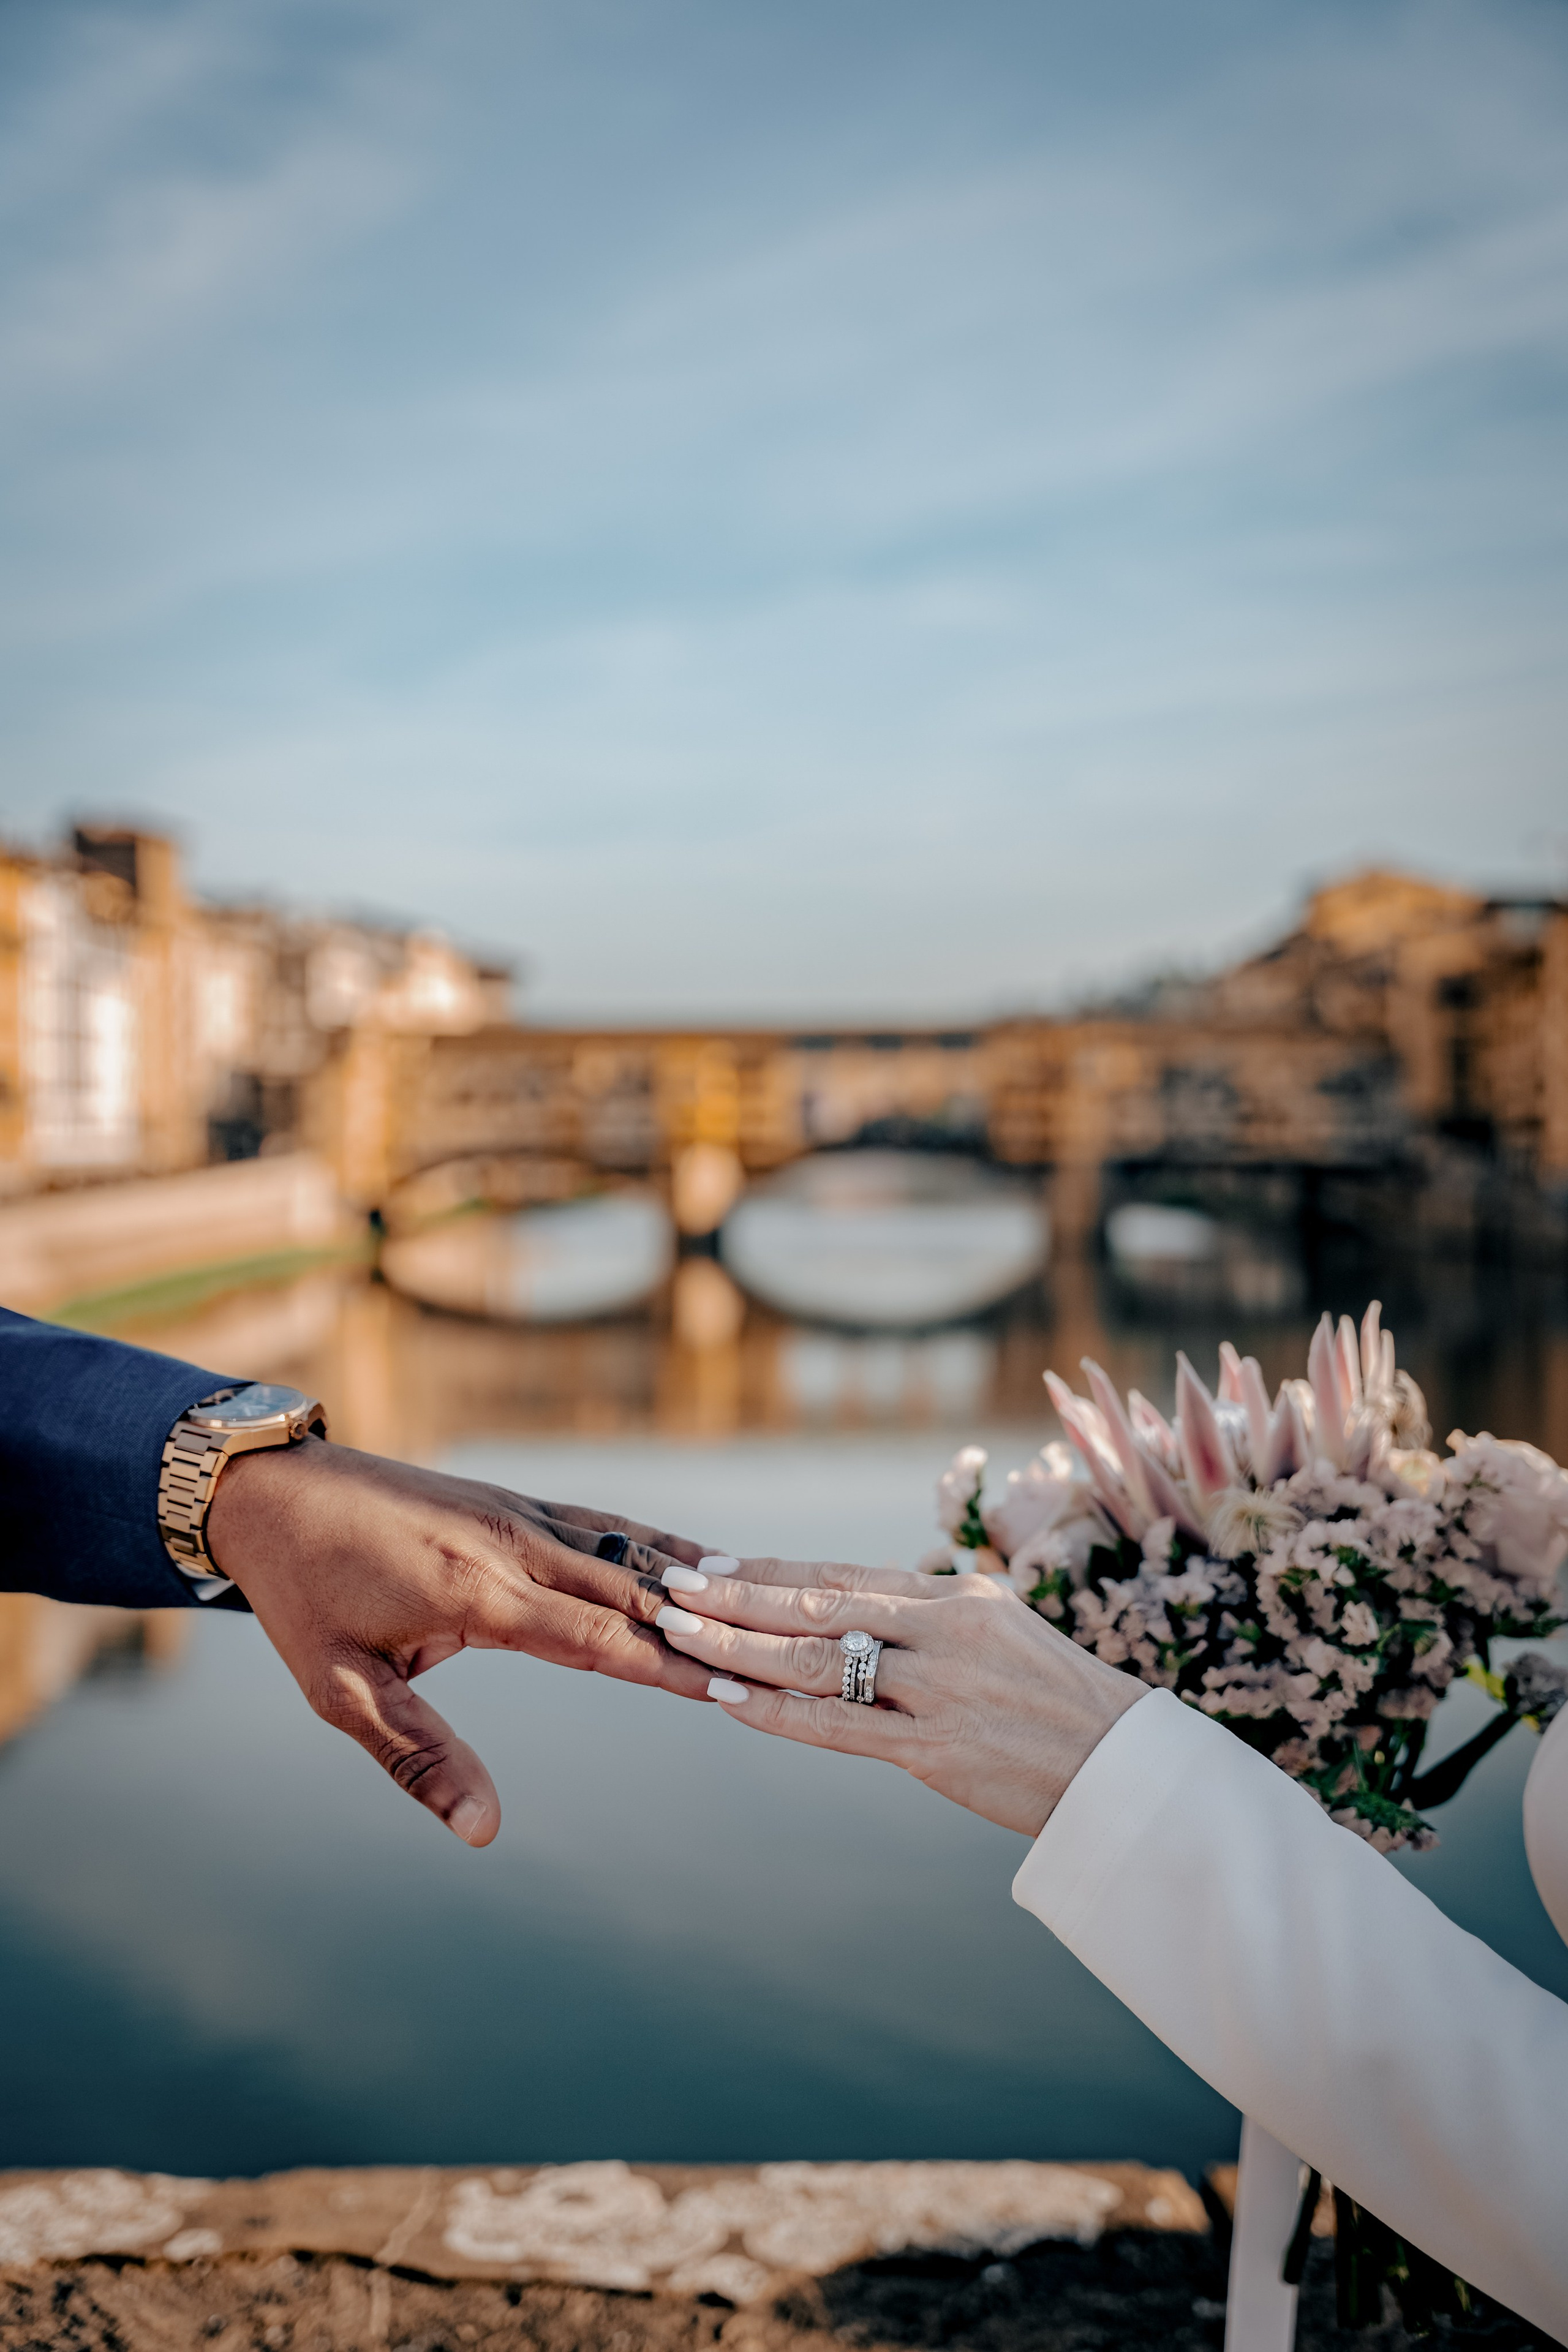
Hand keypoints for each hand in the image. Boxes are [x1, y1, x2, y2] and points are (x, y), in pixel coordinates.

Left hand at [207, 1438, 728, 1844]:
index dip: (675, 1668)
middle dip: (708, 1627)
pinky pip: (602, 1524)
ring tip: (769, 1608)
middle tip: (785, 1656)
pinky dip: (656, 1544)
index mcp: (479, 1594)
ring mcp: (518, 1514)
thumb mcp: (341, 1688)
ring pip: (629, 1549)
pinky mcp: (514, 1501)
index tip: (740, 1690)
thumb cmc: (303, 1597)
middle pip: (635, 1590)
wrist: (273, 1490)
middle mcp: (514, 1546)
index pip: (602, 1640)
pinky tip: (696, 1561)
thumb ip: (418, 1756)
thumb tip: (483, 1831)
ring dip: (696, 1581)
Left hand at [651, 1559, 1145, 1836]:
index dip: (771, 1570)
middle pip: (818, 1606)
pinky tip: (728, 1700)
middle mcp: (943, 1631)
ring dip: (739, 1649)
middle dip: (736, 1598)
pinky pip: (837, 1728)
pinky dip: (776, 1712)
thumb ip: (925, 1618)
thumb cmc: (1053, 1698)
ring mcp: (938, 1690)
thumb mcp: (997, 1630)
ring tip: (680, 1637)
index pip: (842, 1574)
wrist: (1119, 1767)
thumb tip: (851, 1604)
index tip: (713, 1563)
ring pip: (816, 1662)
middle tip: (674, 1588)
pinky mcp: (934, 1749)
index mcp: (957, 1595)